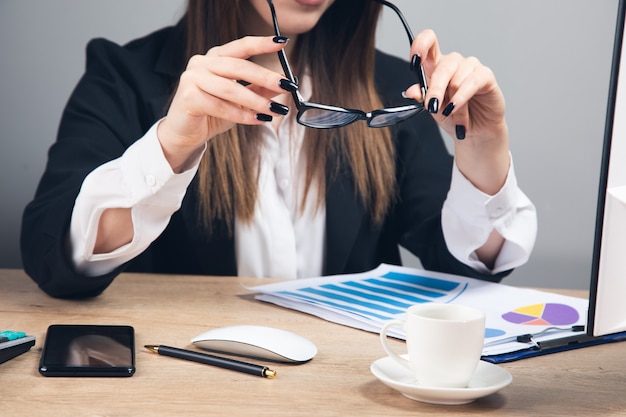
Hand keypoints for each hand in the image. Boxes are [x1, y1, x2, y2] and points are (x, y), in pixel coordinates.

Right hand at [157, 36, 295, 171]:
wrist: (184, 133)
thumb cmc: (210, 113)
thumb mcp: (241, 100)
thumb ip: (258, 89)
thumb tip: (283, 83)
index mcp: (214, 58)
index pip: (240, 46)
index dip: (261, 44)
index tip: (281, 43)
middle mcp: (201, 63)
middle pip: (239, 66)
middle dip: (266, 77)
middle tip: (287, 86)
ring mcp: (192, 78)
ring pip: (231, 88)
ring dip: (256, 101)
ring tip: (276, 110)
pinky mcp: (188, 97)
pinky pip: (220, 106)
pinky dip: (242, 115)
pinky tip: (258, 120)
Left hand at [405, 29, 509, 194]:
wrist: (473, 132)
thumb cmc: (452, 116)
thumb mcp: (432, 109)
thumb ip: (422, 98)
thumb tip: (411, 91)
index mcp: (436, 66)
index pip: (429, 43)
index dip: (420, 45)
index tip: (414, 60)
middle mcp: (453, 63)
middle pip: (443, 65)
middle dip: (435, 89)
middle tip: (432, 107)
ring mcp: (470, 67)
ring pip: (457, 77)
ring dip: (451, 100)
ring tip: (450, 115)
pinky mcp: (485, 76)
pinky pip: (472, 82)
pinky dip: (462, 96)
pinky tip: (456, 107)